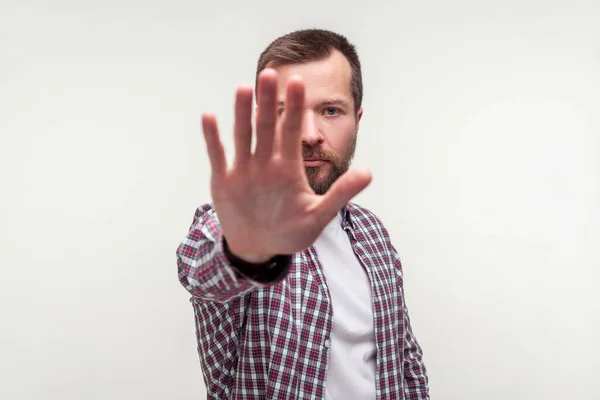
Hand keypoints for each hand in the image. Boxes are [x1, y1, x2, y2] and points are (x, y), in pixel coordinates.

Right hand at [201, 68, 371, 262]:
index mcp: (289, 167)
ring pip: (243, 135)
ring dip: (242, 113)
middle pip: (267, 126)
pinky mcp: (224, 180)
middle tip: (270, 74)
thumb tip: (368, 173)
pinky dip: (213, 138)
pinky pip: (218, 155)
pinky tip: (209, 117)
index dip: (296, 108)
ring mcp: (244, 169)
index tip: (299, 81)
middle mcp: (266, 162)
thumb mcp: (318, 216)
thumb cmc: (291, 232)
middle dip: (269, 102)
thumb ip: (341, 194)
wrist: (260, 248)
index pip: (293, 131)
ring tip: (243, 88)